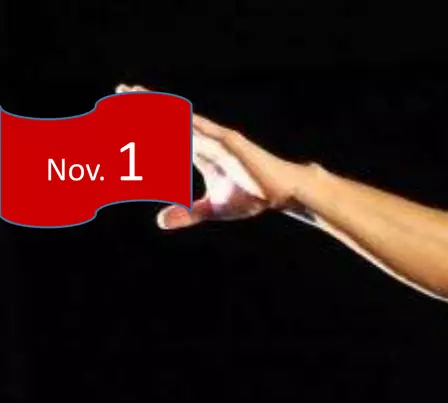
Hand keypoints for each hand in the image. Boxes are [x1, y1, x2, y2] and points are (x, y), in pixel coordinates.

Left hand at [118, 84, 304, 229]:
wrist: (283, 192)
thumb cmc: (253, 197)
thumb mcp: (212, 208)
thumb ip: (187, 213)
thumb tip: (159, 222)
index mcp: (201, 150)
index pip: (168, 132)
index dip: (146, 121)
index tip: (120, 111)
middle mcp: (206, 139)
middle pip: (170, 118)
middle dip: (144, 104)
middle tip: (119, 91)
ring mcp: (216, 138)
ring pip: (181, 119)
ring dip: (158, 107)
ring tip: (135, 94)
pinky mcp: (228, 142)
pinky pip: (200, 129)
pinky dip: (181, 121)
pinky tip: (163, 112)